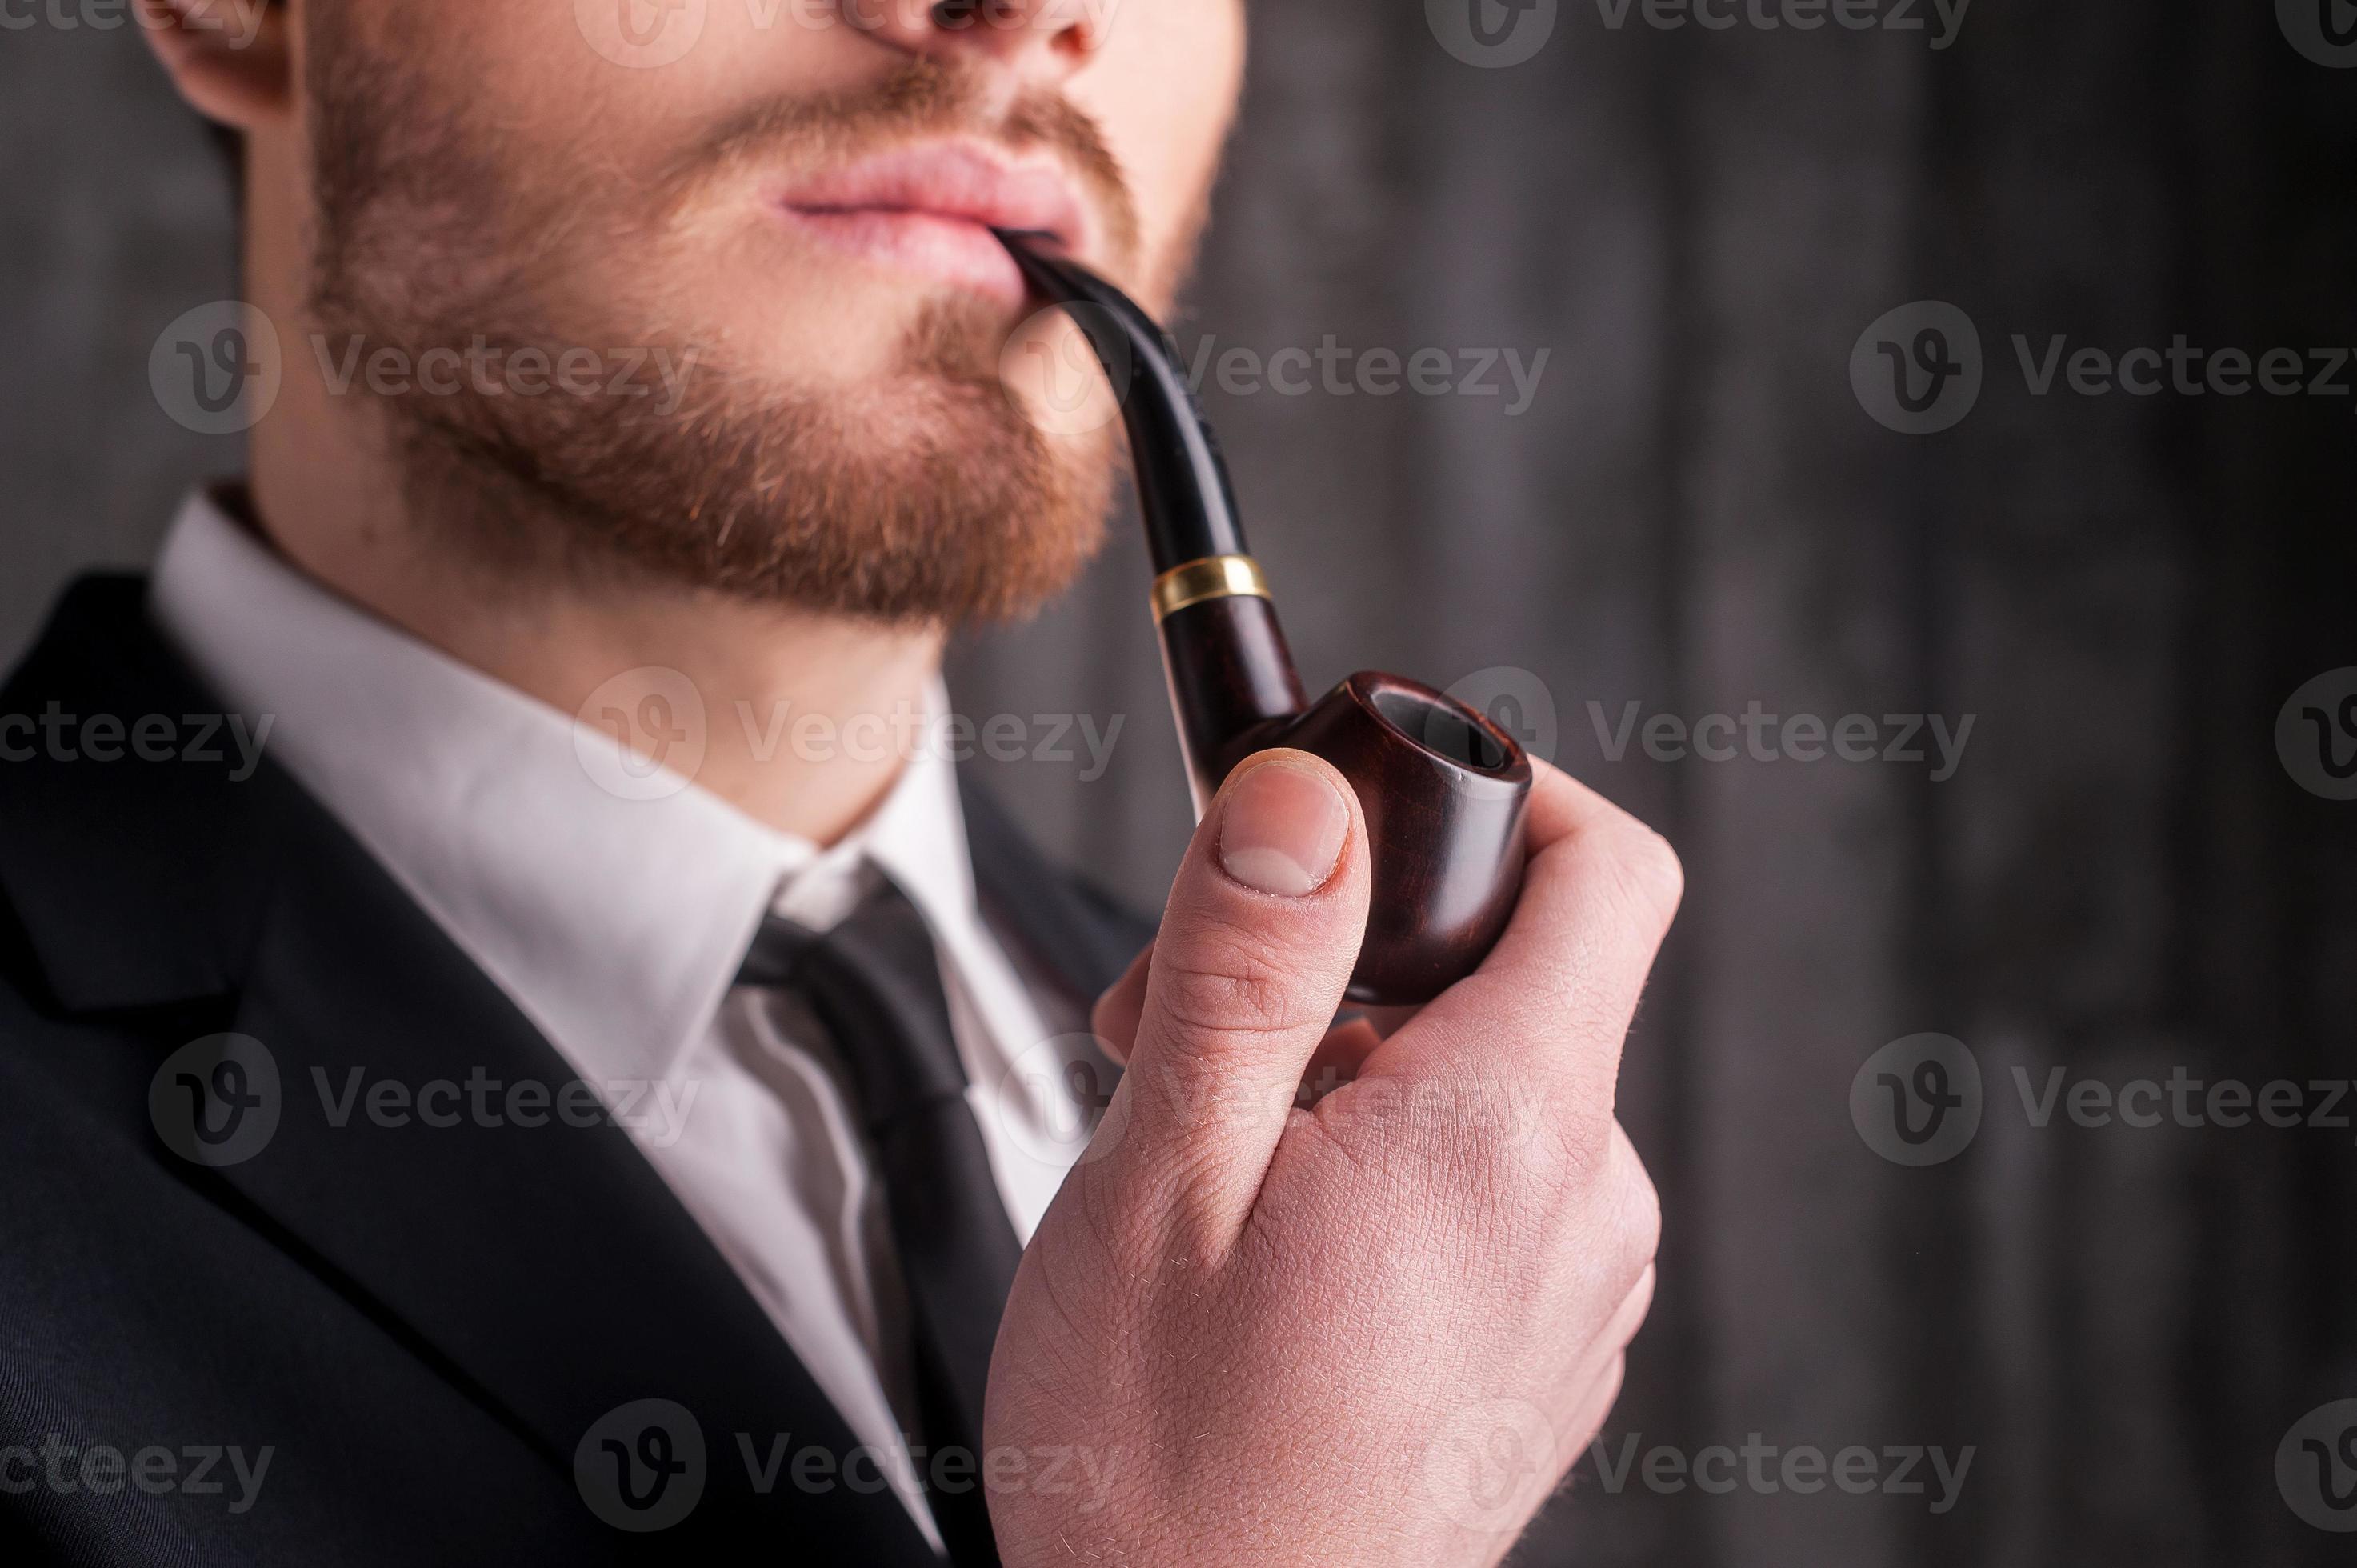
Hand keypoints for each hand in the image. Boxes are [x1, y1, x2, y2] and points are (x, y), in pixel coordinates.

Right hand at [984, 749, 1680, 1565]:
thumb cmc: (1169, 1477)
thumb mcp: (1166, 1181)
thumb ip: (1248, 965)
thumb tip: (1304, 794)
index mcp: (1504, 1134)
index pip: (1605, 869)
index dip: (1502, 793)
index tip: (1377, 804)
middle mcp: (1581, 1204)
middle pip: (1511, 974)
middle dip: (1346, 962)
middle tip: (1182, 1034)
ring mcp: (1574, 1287)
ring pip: (1484, 1084)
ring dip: (1345, 1073)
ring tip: (1206, 1161)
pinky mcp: (1542, 1346)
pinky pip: (1489, 1187)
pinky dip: (1382, 1164)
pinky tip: (1265, 1243)